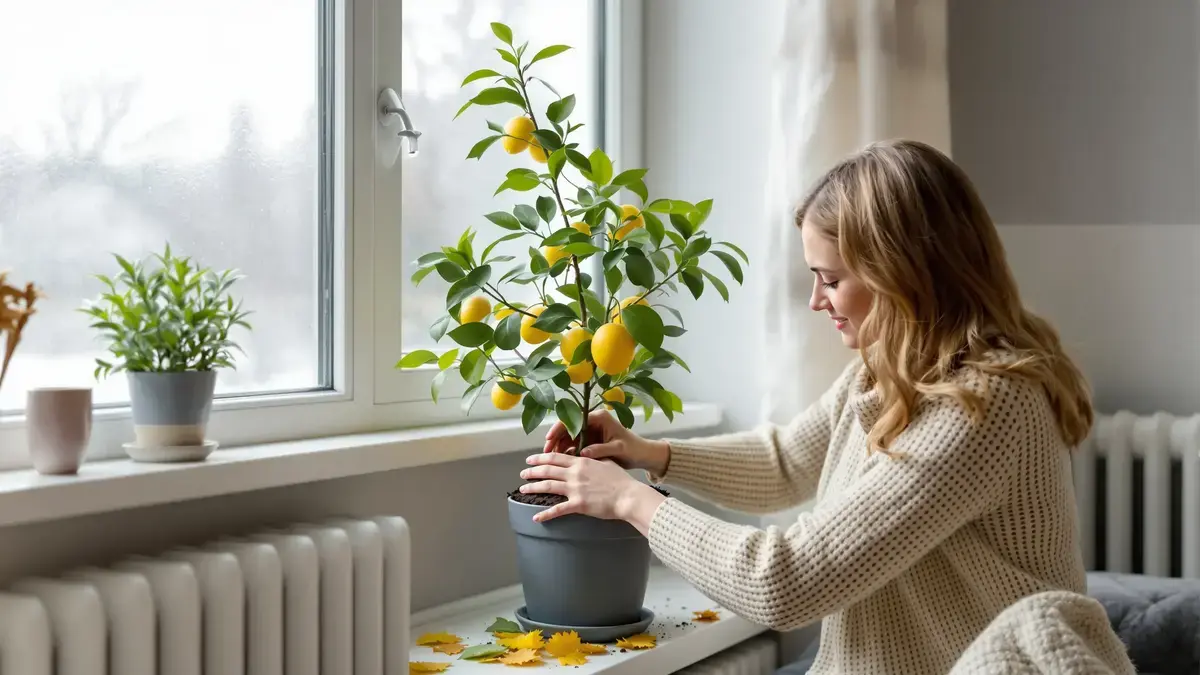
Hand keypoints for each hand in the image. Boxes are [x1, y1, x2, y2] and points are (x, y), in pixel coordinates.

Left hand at [520, 452, 665, 525]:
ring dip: (533, 487)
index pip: (556, 457)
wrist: (628, 496)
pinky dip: (545, 514)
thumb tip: (588, 455)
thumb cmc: (621, 480)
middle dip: (532, 471)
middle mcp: (575, 473)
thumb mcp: (607, 462)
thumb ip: (594, 458)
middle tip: (522, 473)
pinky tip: (536, 517)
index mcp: (581, 462)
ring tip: (523, 490)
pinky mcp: (578, 504)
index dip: (540, 458)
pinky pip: (558, 509)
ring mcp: (575, 489)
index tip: (530, 459)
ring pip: (548, 486)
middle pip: (548, 470)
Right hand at [542, 410, 670, 475]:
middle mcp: (593, 421)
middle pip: (568, 427)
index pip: (573, 419)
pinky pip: (574, 445)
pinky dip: (567, 452)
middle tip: (545, 452)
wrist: (642, 455)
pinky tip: (561, 461)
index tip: (549, 438)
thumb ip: (601, 449)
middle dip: (556, 439)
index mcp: (599, 417)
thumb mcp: (618, 448)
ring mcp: (591, 431)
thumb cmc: (633, 448)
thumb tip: (583, 453)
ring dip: (559, 447)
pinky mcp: (590, 440)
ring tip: (550, 459)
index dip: (559, 428)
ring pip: (569, 437)